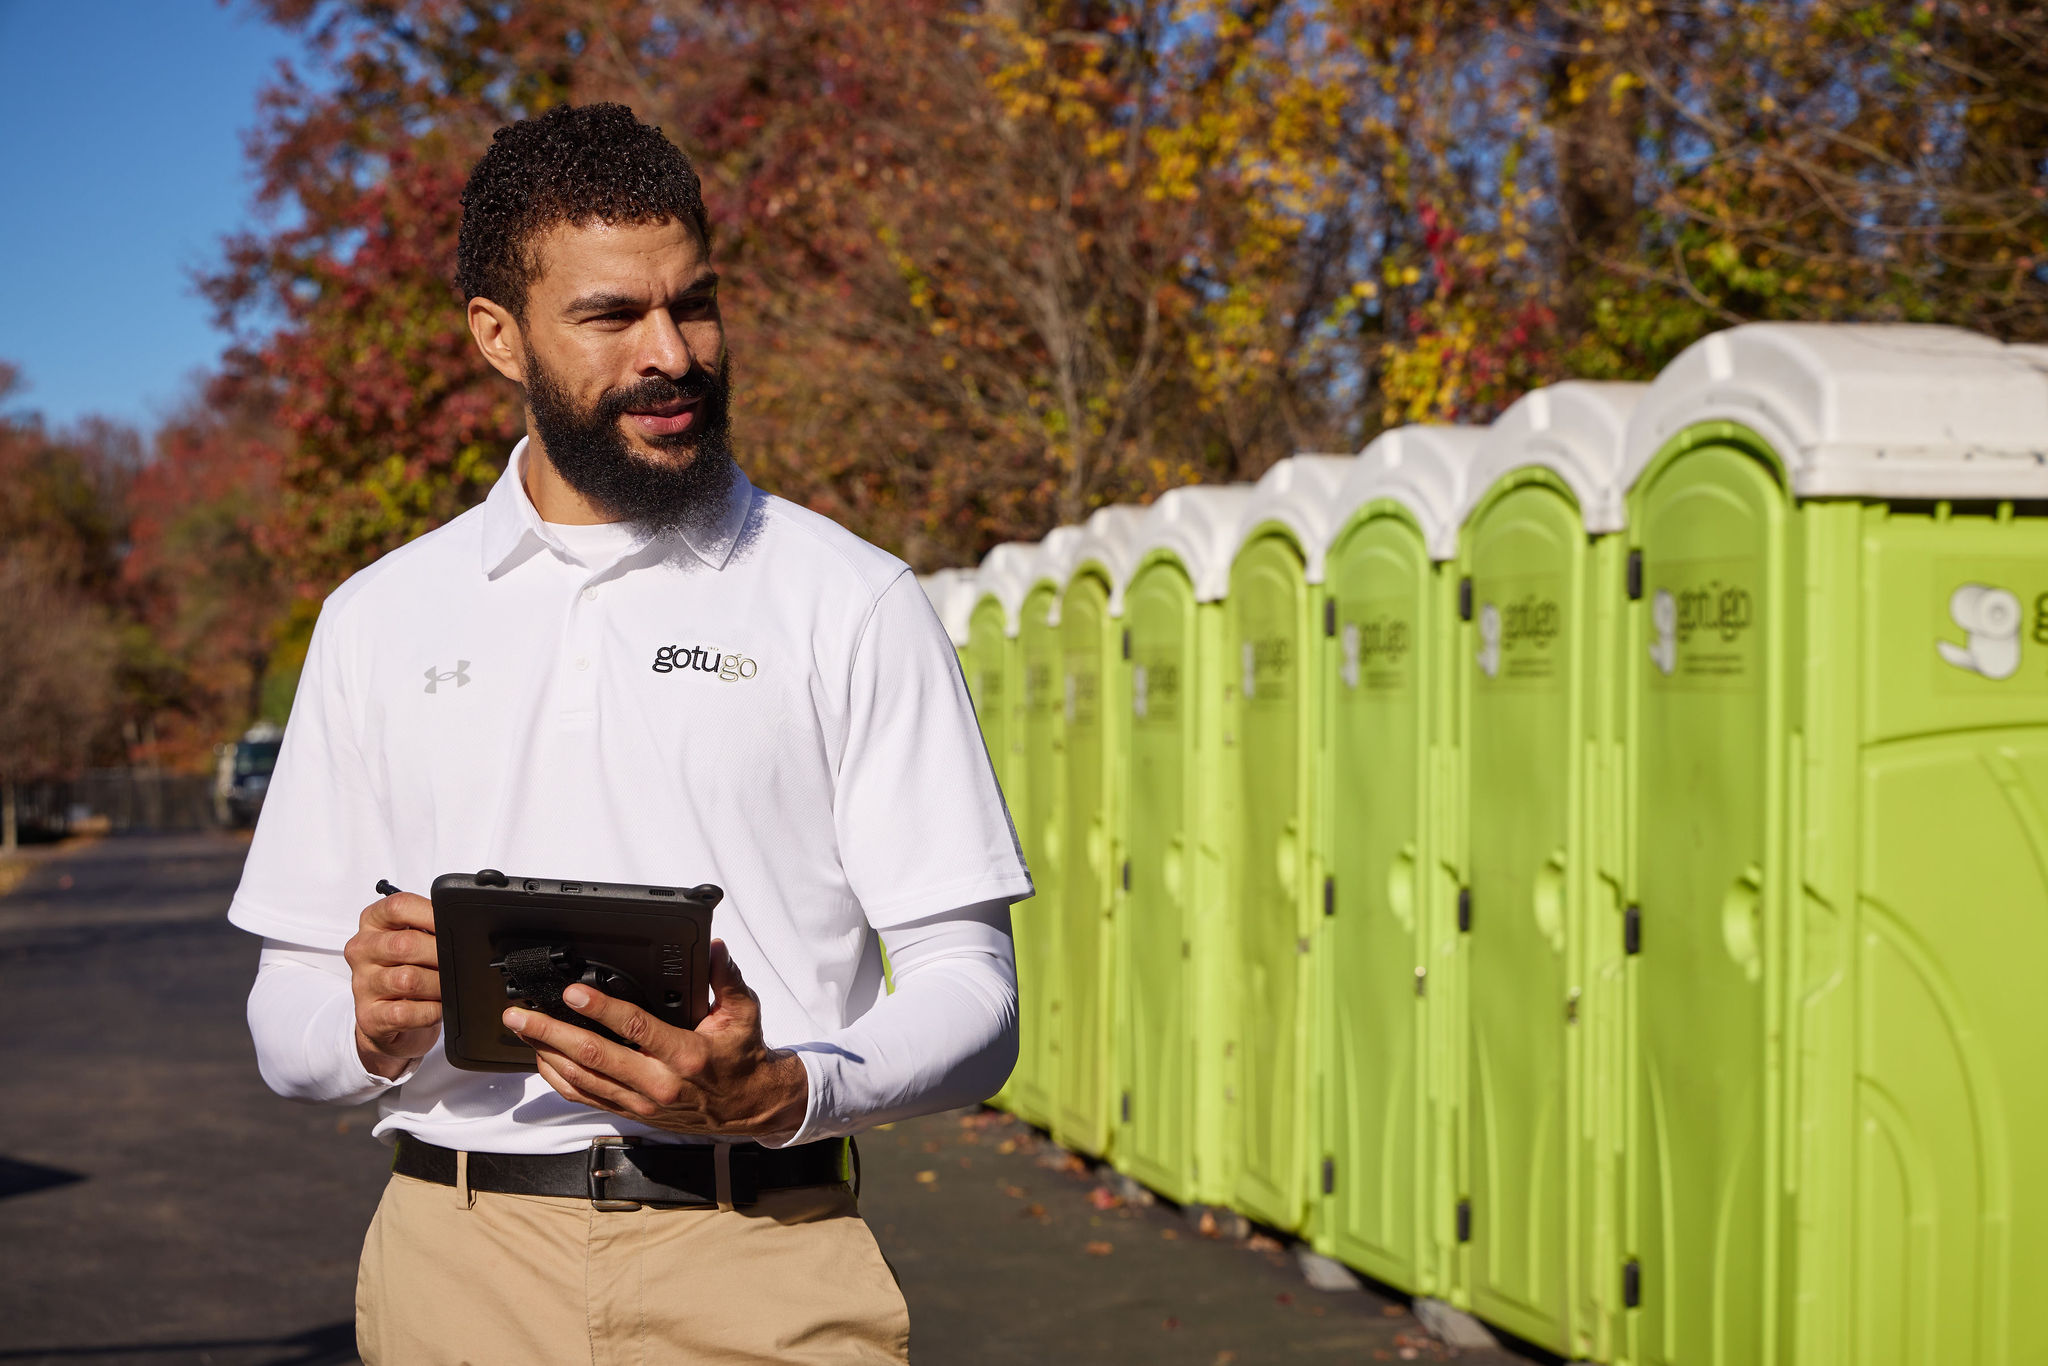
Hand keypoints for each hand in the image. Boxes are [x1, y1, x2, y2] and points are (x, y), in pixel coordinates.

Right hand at [342, 890, 439, 1078]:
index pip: (398, 906)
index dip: (431, 914)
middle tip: (457, 964)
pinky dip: (430, 1011)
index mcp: (373, 922)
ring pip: (407, 980)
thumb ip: (431, 927)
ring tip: (447, 988)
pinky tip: (435, 1007)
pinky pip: (405, 1012)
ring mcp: (362, 984)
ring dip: (438, 986)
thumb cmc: (406, 969)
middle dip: (441, 956)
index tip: (453, 926)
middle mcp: (362, 950)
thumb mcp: (415, 939)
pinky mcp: (369, 1016)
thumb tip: (463, 927)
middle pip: (405, 944)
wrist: (387, 1017)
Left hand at [504, 940, 808, 1138]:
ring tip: (522, 1030)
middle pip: (593, 1056)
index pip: (634, 1028)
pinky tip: (542, 1059)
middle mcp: (659, 1082)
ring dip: (546, 1053)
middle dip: (550, 1033)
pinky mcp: (633, 1112)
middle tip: (520, 1015)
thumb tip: (714, 947)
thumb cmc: (743, 1056)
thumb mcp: (743, 1012)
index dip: (600, 1009)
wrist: (750, 1106)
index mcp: (685, 1053)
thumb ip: (725, 977)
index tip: (572, 993)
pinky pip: (586, 1097)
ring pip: (582, 1079)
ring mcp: (642, 1102)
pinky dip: (559, 1078)